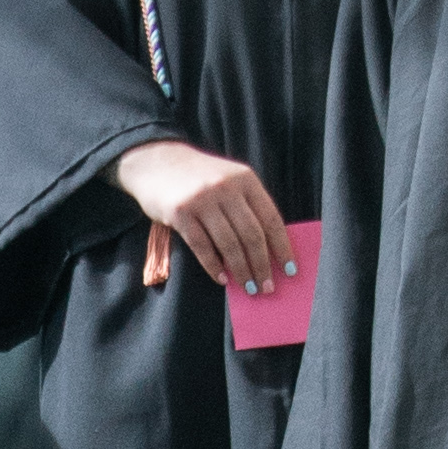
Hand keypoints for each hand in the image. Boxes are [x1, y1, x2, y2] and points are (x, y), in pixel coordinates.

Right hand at [114, 135, 294, 296]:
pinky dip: (214, 266)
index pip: (270, 218)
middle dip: (262, 265)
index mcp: (245, 179)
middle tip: (267, 287)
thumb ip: (247, 206)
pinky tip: (222, 278)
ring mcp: (202, 200)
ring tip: (248, 287)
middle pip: (251, 234)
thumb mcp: (229, 180)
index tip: (290, 270)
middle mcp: (226, 188)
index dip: (282, 247)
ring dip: (241, 270)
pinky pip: (202, 247)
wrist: (157, 161)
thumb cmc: (199, 177)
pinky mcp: (180, 213)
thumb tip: (267, 248)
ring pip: (229, 244)